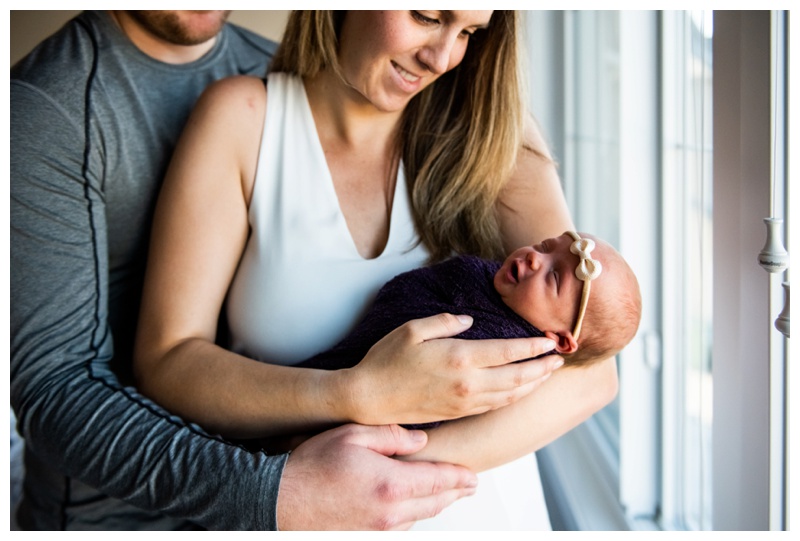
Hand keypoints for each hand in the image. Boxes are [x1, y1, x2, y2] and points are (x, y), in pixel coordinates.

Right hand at [276, 423, 477, 529]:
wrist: (278, 500)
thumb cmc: (311, 466)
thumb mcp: (352, 435)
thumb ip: (392, 436)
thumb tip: (420, 440)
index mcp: (392, 484)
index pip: (440, 481)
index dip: (460, 478)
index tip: (473, 477)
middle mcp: (391, 513)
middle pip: (435, 504)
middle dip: (454, 493)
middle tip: (468, 485)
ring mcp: (378, 530)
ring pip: (419, 518)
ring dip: (433, 505)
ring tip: (443, 493)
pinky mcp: (365, 538)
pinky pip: (399, 528)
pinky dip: (410, 516)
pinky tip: (410, 506)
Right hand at [342, 314, 562, 425]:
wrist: (368, 399)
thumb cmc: (385, 360)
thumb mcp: (413, 329)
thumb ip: (446, 322)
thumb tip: (470, 321)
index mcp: (460, 358)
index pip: (509, 352)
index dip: (533, 347)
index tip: (550, 341)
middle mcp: (468, 384)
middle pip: (518, 377)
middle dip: (543, 368)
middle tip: (559, 358)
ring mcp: (464, 402)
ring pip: (510, 395)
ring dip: (532, 385)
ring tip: (547, 374)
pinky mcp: (457, 413)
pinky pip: (494, 407)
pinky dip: (513, 398)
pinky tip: (519, 390)